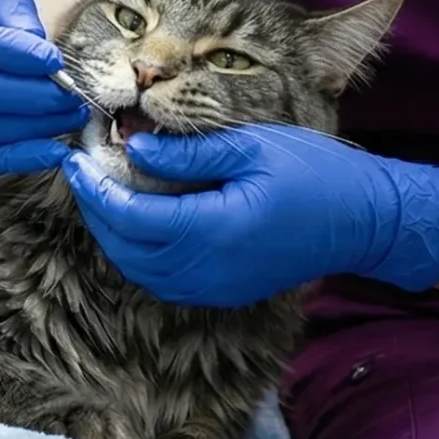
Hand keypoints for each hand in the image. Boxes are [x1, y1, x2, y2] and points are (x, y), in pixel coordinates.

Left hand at [62, 125, 438, 306]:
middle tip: (80, 171)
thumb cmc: (312, 173)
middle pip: (125, 249)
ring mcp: (214, 287)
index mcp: (213, 229)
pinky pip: (162, 279)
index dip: (94, 190)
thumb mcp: (250, 147)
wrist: (362, 222)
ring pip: (139, 269)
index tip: (76, 158)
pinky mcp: (222, 291)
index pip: (130, 218)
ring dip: (113, 233)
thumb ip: (188, 154)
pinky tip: (137, 219)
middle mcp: (207, 269)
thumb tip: (134, 148)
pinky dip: (138, 251)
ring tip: (101, 191)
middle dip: (95, 210)